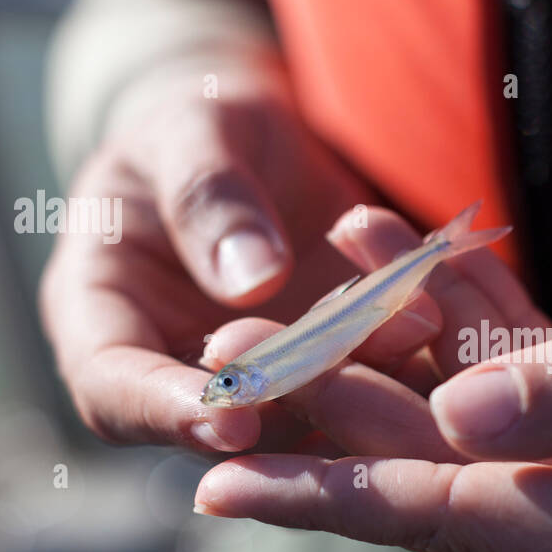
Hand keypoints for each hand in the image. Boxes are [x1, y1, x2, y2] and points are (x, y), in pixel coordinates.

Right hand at [39, 56, 444, 452]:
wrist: (255, 145)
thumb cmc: (196, 127)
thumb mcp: (190, 130)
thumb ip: (209, 196)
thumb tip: (252, 281)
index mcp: (102, 320)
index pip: (114, 392)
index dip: (167, 411)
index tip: (231, 416)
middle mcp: (178, 373)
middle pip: (219, 424)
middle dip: (286, 405)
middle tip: (343, 375)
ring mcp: (258, 386)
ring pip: (306, 415)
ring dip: (362, 384)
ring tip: (414, 325)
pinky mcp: (327, 379)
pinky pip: (366, 385)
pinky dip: (406, 361)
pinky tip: (449, 320)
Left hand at [195, 246, 551, 551]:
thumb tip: (454, 416)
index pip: (469, 520)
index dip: (337, 495)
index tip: (222, 487)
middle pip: (469, 492)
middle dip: (357, 420)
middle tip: (238, 363)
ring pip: (507, 461)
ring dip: (428, 369)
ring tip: (340, 274)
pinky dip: (512, 371)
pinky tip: (444, 286)